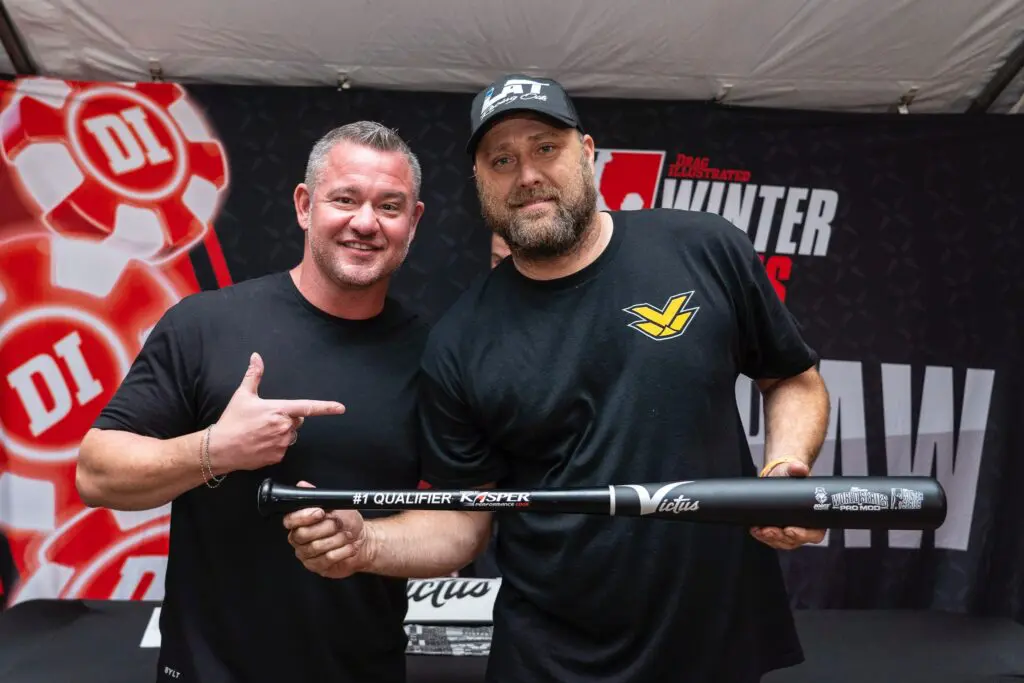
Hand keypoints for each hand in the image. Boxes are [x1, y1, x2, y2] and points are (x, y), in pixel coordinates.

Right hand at [209, 353, 345, 472]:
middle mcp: (284, 427)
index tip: (340, 408)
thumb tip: (256, 357)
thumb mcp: (243, 395)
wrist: (220, 448)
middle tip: (266, 420)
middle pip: (297, 421)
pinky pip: (283, 449)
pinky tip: (260, 443)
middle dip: (287, 419)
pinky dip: (275, 446)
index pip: (308, 407)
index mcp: (279, 410)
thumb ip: (254, 375)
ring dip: (282, 433)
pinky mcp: (277, 456)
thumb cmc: (232, 421)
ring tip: (261, 432)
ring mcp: (282, 443)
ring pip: (290, 435)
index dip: (326, 407)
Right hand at [284, 481, 368, 578]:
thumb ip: (317, 497)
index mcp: (299, 522)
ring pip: (316, 547)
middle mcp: (299, 539)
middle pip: (302, 535)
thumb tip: (302, 485)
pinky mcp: (317, 566)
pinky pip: (327, 559)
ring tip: (347, 535)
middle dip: (325, 527)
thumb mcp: (335, 504)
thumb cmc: (347, 522)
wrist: (363, 540)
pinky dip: (342, 551)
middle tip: (339, 524)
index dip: (304, 517)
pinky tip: (350, 547)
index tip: (320, 512)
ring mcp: (307, 554)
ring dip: (336, 539)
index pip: (290, 520)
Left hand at [750, 459, 825, 549]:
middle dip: (780, 538)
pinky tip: (756, 530)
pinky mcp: (778, 528)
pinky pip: (772, 538)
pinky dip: (763, 536)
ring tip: (759, 531)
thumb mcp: (794, 470)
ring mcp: (790, 529)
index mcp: (815, 517)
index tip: (789, 529)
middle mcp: (804, 526)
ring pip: (782, 542)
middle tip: (768, 531)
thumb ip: (797, 468)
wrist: (779, 476)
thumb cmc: (791, 476)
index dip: (802, 535)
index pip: (813, 534)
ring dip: (769, 538)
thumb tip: (799, 468)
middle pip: (794, 541)